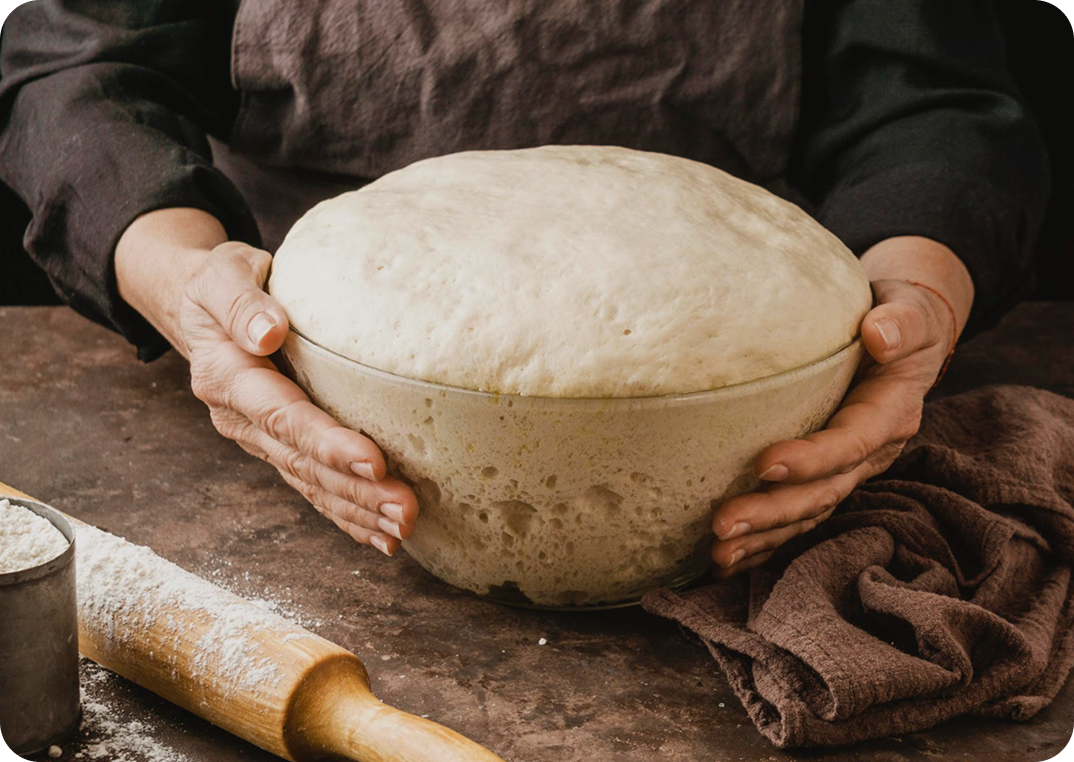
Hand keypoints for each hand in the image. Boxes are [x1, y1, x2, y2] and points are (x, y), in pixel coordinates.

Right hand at [116, 209, 417, 554]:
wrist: (200, 306)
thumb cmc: (220, 283)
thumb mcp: (223, 275)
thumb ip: (241, 302)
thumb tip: (268, 332)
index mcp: (228, 379)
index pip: (285, 417)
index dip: (328, 443)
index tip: (374, 461)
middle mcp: (242, 420)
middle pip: (304, 463)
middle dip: (356, 492)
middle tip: (406, 510)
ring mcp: (260, 440)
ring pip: (312, 484)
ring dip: (358, 511)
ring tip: (404, 529)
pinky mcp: (279, 447)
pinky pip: (313, 487)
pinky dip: (346, 515)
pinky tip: (382, 536)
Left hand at [710, 237, 972, 575]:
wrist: (903, 335)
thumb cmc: (900, 319)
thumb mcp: (909, 313)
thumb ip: (902, 323)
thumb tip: (880, 334)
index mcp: (890, 414)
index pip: (850, 443)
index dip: (811, 459)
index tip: (763, 464)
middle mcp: (871, 453)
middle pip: (823, 492)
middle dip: (773, 513)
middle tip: (722, 526)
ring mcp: (849, 472)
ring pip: (807, 514)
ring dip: (763, 539)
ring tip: (718, 555)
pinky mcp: (827, 478)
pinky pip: (797, 518)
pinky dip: (765, 543)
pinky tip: (726, 563)